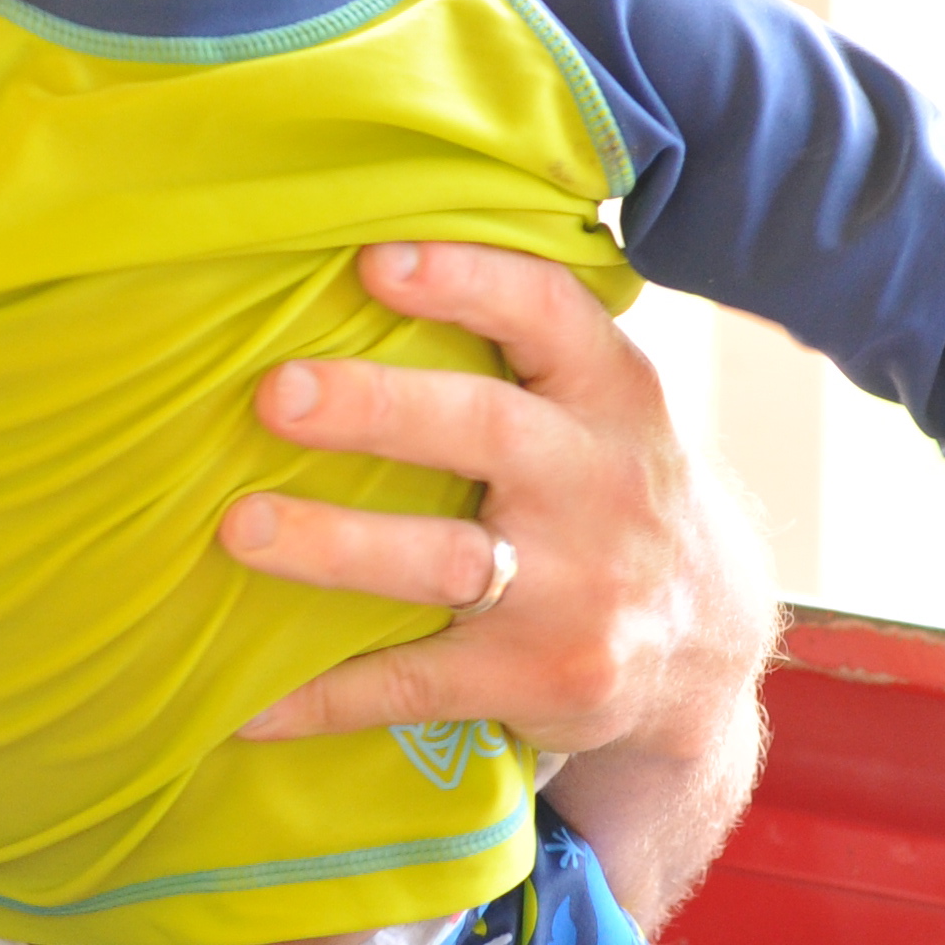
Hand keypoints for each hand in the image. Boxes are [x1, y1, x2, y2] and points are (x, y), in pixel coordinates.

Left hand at [218, 242, 774, 926]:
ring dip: (336, 547)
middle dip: (378, 409)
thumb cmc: (606, 487)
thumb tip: (362, 240)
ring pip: (445, 562)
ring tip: (238, 528)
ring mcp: (575, 589)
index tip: (372, 261)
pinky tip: (243, 704)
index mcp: (610, 394)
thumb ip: (523, 339)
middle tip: (275, 393)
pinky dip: (325, 694)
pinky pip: (416, 683)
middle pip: (485, 432)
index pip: (547, 316)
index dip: (465, 281)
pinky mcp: (540, 676)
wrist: (705, 647)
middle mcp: (599, 483)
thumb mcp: (604, 403)